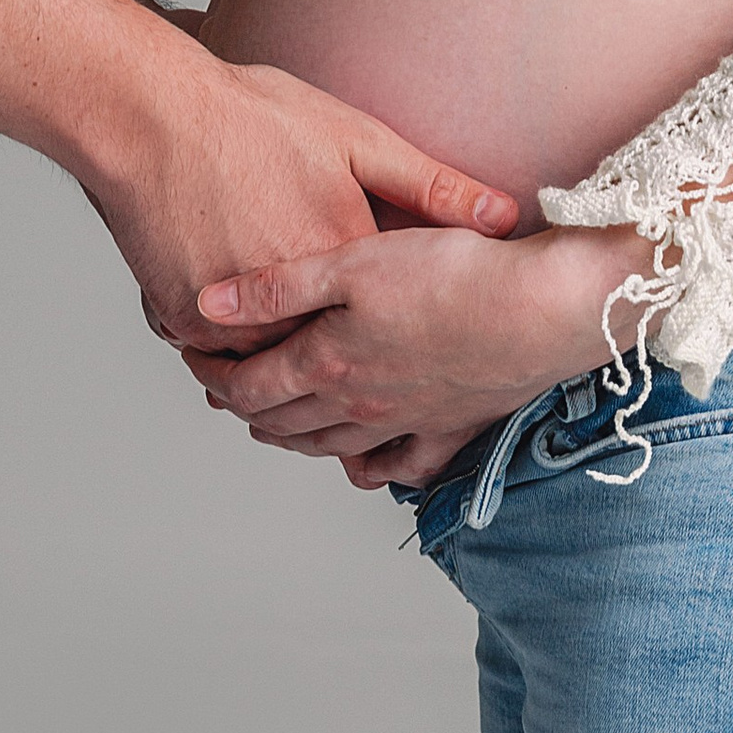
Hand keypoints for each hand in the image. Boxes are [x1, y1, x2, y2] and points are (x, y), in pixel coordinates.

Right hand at [92, 55, 517, 351]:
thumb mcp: (354, 138)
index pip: (393, 324)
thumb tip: (504, 215)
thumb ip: (431, 184)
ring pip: (271, 371)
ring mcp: (232, 326)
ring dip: (284, 365)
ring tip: (305, 359)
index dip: (408, 322)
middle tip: (367, 359)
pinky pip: (217, 354)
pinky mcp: (184, 323)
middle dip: (348, 361)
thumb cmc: (251, 116)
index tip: (419, 322)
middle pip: (330, 362)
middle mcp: (290, 313)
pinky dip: (229, 347)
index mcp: (342, 269)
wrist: (149, 113)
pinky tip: (242, 329)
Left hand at [184, 221, 647, 489]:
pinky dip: (368, 470)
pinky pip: (399, 467)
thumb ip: (278, 287)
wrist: (540, 310)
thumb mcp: (353, 262)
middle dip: (243, 405)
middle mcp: (360, 406)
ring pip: (331, 447)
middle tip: (221, 385)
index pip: (250, 385)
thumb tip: (209, 306)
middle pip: (283, 422)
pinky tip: (358, 466)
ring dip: (293, 436)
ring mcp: (406, 424)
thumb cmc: (451, 275)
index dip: (212, 374)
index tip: (192, 355)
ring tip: (271, 419)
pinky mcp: (451, 427)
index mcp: (329, 363)